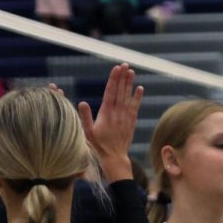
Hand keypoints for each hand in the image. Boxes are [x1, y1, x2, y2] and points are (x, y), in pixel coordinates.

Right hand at [78, 64, 143, 181]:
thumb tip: (82, 102)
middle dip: (122, 77)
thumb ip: (85, 117)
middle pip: (120, 91)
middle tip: (124, 64)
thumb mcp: (88, 132)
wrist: (114, 157)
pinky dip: (138, 97)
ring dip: (130, 83)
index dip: (114, 79)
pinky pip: (135, 107)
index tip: (116, 68)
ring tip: (131, 71)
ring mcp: (125, 117)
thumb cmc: (99, 145)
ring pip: (128, 96)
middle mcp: (117, 113)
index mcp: (106, 113)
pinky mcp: (131, 122)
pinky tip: (140, 88)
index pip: (110, 92)